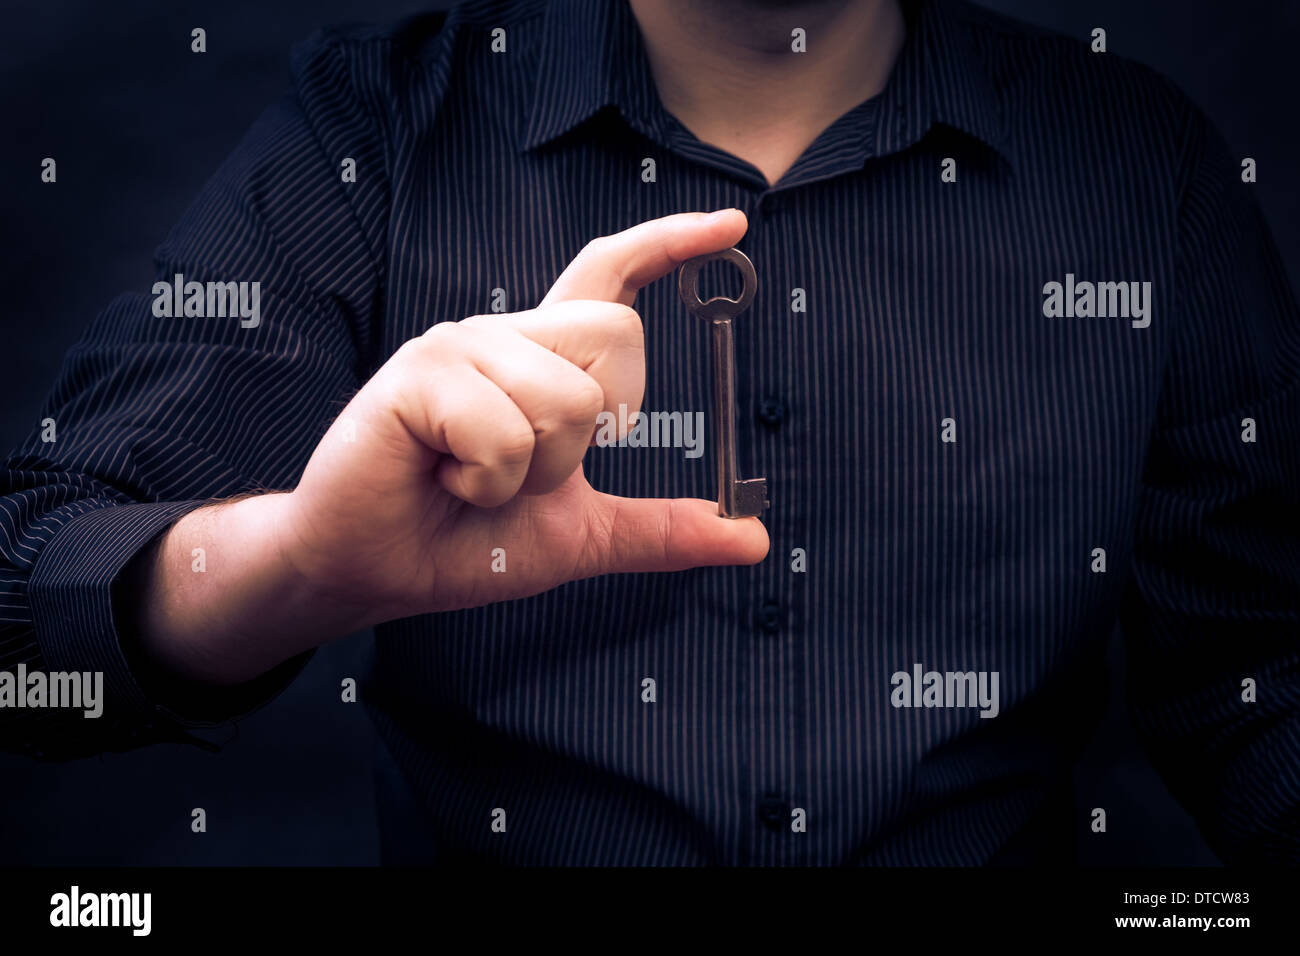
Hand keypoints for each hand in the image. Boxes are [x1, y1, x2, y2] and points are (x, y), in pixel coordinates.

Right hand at [279, 209, 768, 622]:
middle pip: (619, 336)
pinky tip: (443, 479)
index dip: (671, 245)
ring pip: (570, 397)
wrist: (377, 572)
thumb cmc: (466, 541)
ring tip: (473, 480)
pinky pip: (507, 430)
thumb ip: (664, 528)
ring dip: (534, 473)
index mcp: (542, 359)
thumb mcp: (583, 537)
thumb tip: (752, 537)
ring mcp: (461, 345)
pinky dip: (489, 483)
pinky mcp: (421, 372)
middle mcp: (504, 335)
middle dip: (593, 434)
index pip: (611, 277)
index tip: (733, 224)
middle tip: (523, 471)